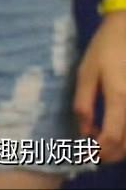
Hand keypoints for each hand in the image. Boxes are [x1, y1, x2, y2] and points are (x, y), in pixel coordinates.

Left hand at [74, 12, 125, 161]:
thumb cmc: (105, 49)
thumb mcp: (86, 72)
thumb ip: (84, 102)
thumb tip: (84, 131)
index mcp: (119, 96)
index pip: (113, 137)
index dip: (99, 150)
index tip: (86, 152)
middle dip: (109, 155)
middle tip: (91, 152)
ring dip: (119, 150)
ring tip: (100, 143)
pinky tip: (114, 133)